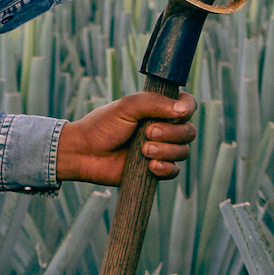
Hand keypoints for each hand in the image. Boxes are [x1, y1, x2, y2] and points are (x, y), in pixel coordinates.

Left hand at [57, 92, 197, 184]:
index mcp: (159, 109)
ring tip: (143, 151)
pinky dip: (166, 168)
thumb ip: (155, 103)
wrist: (85, 152)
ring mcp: (161, 150)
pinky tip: (150, 166)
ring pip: (183, 152)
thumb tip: (183, 110)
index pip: (187, 106)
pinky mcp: (155, 170)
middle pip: (188, 131)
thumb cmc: (103, 126)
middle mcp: (164, 129)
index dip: (187, 109)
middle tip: (147, 133)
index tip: (176, 114)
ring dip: (166, 151)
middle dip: (172, 133)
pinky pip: (174, 171)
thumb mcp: (127, 107)